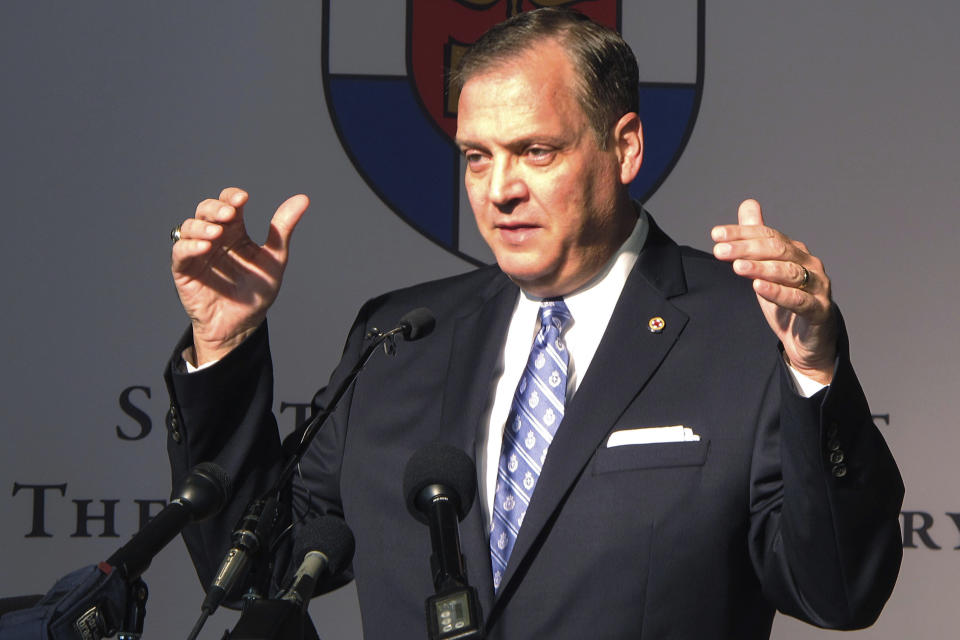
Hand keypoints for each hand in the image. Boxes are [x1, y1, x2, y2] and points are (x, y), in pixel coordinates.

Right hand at [172, 187, 308, 364]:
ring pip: (189, 227)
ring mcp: (197, 252)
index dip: (232, 196)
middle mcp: (214, 238)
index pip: (228, 203)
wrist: (243, 325)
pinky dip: (190, 246)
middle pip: (205, 210)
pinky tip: (204, 246)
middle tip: (230, 213)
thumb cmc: (257, 291)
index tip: (244, 198)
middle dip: (215, 208)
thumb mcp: (275, 257)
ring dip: (202, 226)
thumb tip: (303, 198)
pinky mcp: (184, 270)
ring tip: (217, 233)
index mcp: (235, 231)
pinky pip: (180, 252)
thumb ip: (283, 228)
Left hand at [711, 199, 836, 383]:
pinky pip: (798, 300)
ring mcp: (817, 287)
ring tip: (737, 267)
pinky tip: (758, 287)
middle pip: (777, 250)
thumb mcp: (767, 268)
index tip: (716, 234)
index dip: (741, 233)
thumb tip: (749, 205)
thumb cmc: (787, 300)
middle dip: (746, 248)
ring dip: (761, 268)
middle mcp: (809, 264)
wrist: (809, 339)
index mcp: (795, 251)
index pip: (767, 235)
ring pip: (789, 272)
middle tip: (719, 251)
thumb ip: (757, 238)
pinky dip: (778, 292)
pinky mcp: (819, 311)